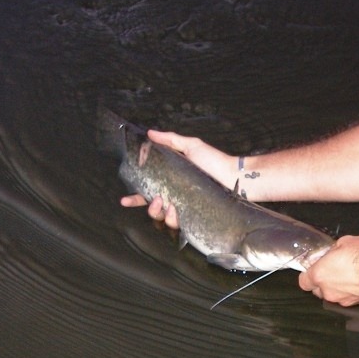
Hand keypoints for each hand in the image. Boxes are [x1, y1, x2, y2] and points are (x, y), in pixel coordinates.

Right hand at [120, 130, 237, 228]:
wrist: (233, 175)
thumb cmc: (214, 161)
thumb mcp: (191, 146)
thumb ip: (170, 140)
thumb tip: (150, 132)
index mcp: (171, 182)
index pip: (148, 192)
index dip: (135, 198)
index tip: (124, 200)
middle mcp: (176, 196)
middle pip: (154, 209)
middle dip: (150, 208)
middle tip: (156, 200)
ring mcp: (186, 208)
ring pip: (165, 219)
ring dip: (162, 214)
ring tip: (169, 206)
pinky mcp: (195, 216)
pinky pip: (180, 224)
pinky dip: (176, 220)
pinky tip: (177, 211)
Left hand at [299, 235, 358, 305]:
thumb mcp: (345, 242)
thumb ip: (333, 251)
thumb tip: (333, 253)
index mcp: (320, 275)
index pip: (303, 281)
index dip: (309, 275)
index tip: (315, 268)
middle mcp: (328, 291)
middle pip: (318, 290)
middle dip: (324, 282)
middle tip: (334, 270)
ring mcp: (342, 300)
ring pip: (333, 295)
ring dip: (338, 287)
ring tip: (350, 275)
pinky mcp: (356, 304)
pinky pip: (348, 298)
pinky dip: (351, 292)